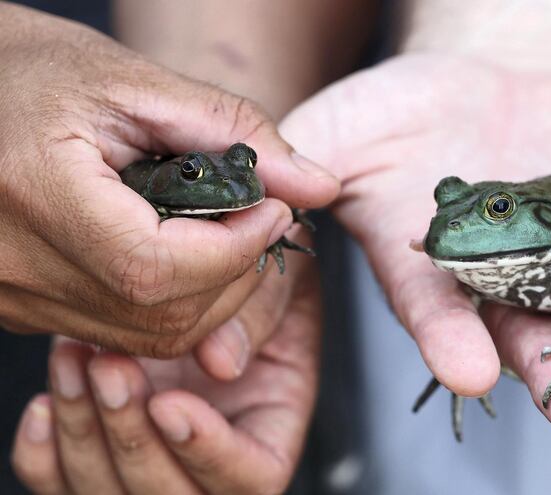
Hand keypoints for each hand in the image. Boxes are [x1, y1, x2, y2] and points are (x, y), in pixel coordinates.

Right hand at [0, 4, 338, 355]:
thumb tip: (316, 185)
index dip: (234, 249)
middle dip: (236, 273)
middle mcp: (11, 264)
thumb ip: (232, 131)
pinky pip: (121, 331)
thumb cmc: (32, 71)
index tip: (273, 210)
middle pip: (161, 313)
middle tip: (260, 221)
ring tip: (227, 233)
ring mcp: (12, 295)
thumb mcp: (135, 84)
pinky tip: (186, 252)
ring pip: (149, 334)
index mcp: (34, 194)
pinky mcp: (21, 307)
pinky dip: (175, 300)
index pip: (156, 267)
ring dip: (213, 292)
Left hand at [12, 244, 318, 494]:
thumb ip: (258, 317)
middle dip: (133, 440)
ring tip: (76, 357)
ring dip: (84, 433)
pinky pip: (63, 480)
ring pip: (111, 494)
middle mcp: (213, 458)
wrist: (215, 254)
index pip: (252, 478)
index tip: (170, 403)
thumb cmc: (260, 276)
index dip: (208, 452)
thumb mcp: (279, 284)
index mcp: (272, 429)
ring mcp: (157, 455)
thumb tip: (224, 361)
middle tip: (110, 366)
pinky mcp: (106, 445)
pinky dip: (45, 453)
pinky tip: (51, 397)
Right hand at [281, 53, 550, 438]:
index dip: (449, 343)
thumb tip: (283, 194)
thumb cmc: (401, 109)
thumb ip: (312, 160)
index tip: (468, 373)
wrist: (483, 75)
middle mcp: (492, 275)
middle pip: (521, 333)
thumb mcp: (342, 125)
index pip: (435, 313)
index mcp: (428, 268)